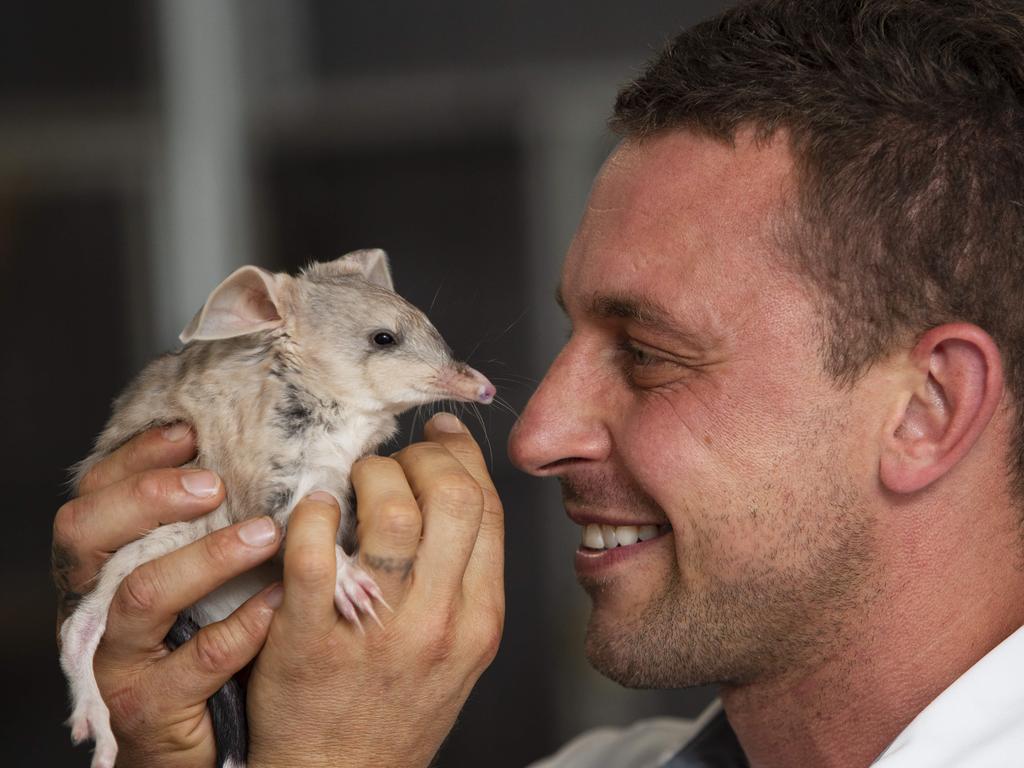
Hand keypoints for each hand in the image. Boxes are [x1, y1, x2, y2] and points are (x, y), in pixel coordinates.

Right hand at [52, 425, 283, 766]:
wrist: (202, 740)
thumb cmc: (202, 638)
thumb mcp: (196, 576)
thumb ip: (205, 525)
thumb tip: (254, 454)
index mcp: (103, 566)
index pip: (93, 495)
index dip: (134, 459)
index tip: (190, 432)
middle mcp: (95, 607)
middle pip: (88, 536)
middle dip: (149, 497)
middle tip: (216, 483)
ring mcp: (116, 659)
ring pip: (141, 594)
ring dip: (206, 556)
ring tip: (265, 533)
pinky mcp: (149, 706)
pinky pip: (195, 659)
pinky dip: (242, 624)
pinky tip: (278, 600)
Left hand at [246, 413, 504, 767]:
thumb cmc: (399, 708)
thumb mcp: (461, 648)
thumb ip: (465, 575)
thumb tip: (452, 489)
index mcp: (480, 618)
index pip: (488, 509)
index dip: (463, 457)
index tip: (439, 438)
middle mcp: (439, 622)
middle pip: (452, 498)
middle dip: (422, 457)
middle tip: (395, 460)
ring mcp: (377, 631)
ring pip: (391, 513)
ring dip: (370, 476)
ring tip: (353, 483)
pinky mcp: (311, 640)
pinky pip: (315, 551)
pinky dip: (313, 514)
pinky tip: (313, 511)